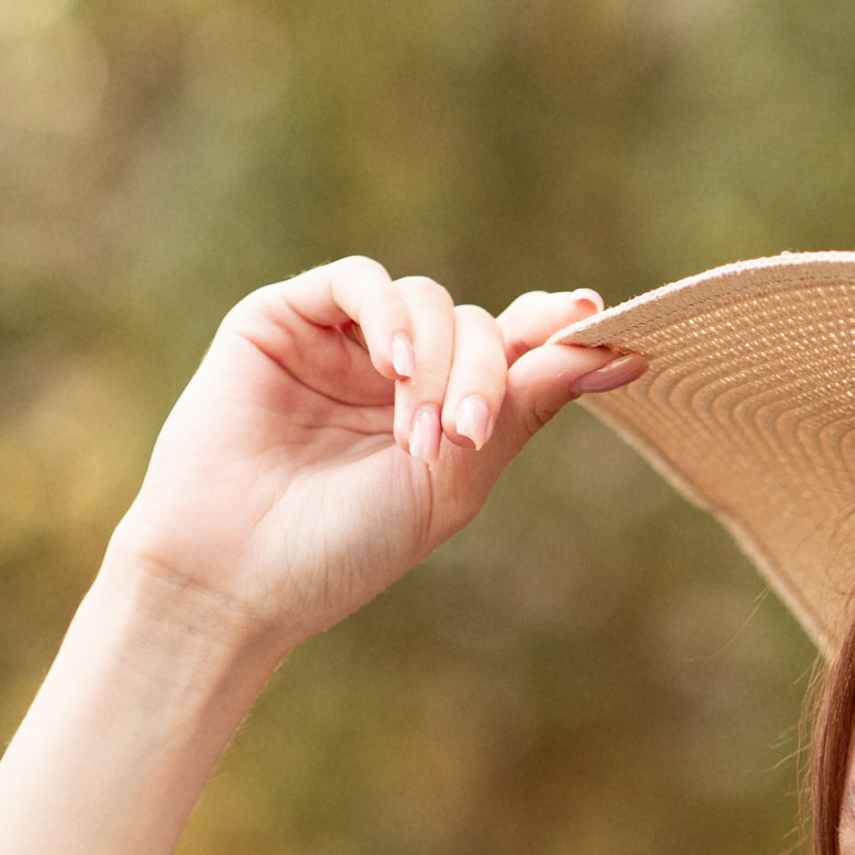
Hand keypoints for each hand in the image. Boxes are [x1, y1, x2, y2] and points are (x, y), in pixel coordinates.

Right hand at [105, 258, 642, 655]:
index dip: (551, 333)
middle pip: (475, 328)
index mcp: (437, 416)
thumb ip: (525, 408)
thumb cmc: (342, 548)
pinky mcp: (282, 319)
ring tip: (417, 434)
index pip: (507, 352)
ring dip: (436, 361)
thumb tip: (619, 352)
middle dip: (482, 376)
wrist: (235, 574)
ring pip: (426, 303)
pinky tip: (389, 364)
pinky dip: (387, 313)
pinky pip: (358, 280)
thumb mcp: (455, 482)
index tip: (594, 322)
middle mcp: (391, 375)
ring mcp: (338, 344)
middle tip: (463, 437)